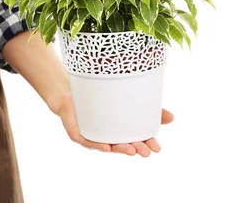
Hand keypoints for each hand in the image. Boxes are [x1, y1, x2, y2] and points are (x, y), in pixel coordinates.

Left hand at [51, 94, 173, 156]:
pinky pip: (89, 141)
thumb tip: (172, 117)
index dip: (147, 145)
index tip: (157, 148)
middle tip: (145, 151)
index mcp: (120, 130)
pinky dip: (98, 144)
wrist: (71, 93)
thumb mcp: (124, 100)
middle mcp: (108, 135)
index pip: (136, 140)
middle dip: (135, 149)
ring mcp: (94, 135)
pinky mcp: (79, 134)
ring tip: (131, 150)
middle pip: (124, 145)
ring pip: (108, 145)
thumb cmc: (100, 99)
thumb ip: (147, 108)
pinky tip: (106, 147)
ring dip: (120, 149)